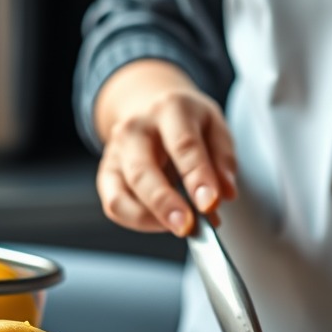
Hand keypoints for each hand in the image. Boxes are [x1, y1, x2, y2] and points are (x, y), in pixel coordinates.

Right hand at [94, 60, 237, 236]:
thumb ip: (223, 159)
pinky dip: (139, 221)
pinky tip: (163, 222)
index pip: (183, 145)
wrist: (149, 105)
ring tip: (181, 226)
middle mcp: (135, 128)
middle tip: (188, 226)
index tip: (210, 204)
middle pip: (142, 171)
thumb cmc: (186, 120)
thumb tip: (225, 193)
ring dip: (151, 218)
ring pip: (121, 195)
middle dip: (164, 203)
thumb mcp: (215, 126)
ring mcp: (115, 152)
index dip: (197, 177)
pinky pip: (115, 206)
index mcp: (169, 109)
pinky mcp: (106, 174)